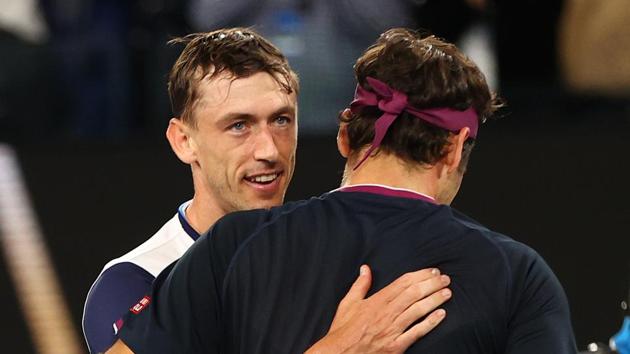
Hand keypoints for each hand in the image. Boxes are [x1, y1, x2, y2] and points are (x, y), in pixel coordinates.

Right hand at [305, 265, 450, 353]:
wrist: (339, 353)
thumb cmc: (343, 330)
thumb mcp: (348, 303)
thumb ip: (360, 285)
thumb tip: (365, 269)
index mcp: (376, 301)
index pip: (403, 283)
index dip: (420, 275)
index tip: (432, 271)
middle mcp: (386, 313)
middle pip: (414, 294)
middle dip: (432, 284)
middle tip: (445, 279)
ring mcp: (392, 330)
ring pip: (418, 310)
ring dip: (434, 300)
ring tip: (447, 293)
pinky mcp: (396, 346)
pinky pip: (416, 333)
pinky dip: (430, 323)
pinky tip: (441, 315)